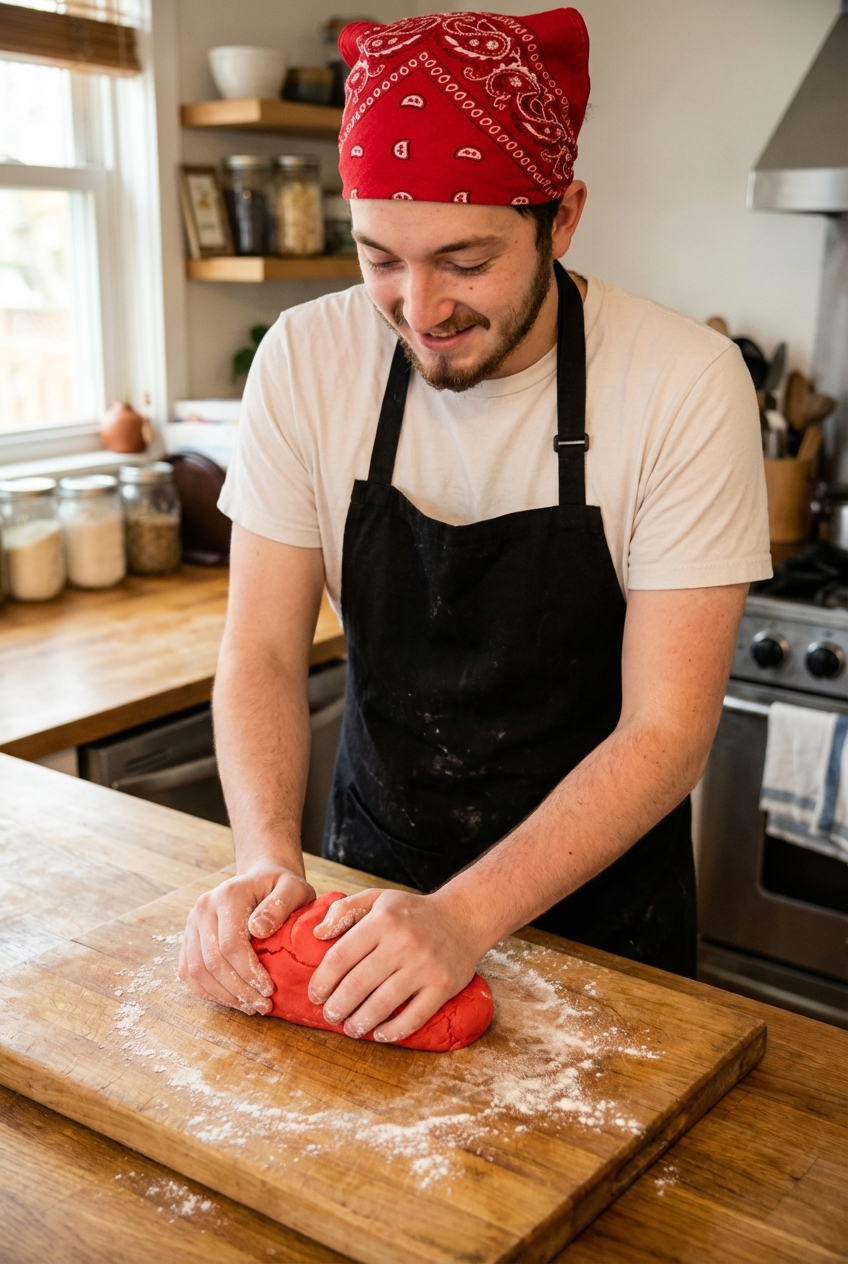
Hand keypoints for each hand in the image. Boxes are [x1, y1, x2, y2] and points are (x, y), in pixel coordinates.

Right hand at [178, 863, 314, 1014]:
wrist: (261, 879)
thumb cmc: (280, 887)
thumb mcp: (293, 889)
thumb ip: (279, 906)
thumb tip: (258, 929)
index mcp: (227, 896)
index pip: (230, 944)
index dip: (248, 973)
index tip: (269, 990)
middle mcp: (203, 909)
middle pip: (212, 962)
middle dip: (238, 990)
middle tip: (263, 1006)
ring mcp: (192, 924)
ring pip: (197, 971)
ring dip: (223, 995)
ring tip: (250, 1006)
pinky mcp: (189, 938)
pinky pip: (189, 972)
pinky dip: (208, 991)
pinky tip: (232, 999)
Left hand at [306, 887, 483, 1042]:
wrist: (463, 917)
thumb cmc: (413, 911)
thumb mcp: (378, 898)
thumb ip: (345, 910)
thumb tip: (317, 934)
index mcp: (382, 921)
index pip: (341, 957)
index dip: (323, 981)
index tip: (315, 995)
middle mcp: (402, 943)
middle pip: (357, 985)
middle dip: (337, 1006)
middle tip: (330, 1016)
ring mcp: (424, 966)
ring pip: (382, 1005)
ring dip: (360, 1022)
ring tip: (350, 1028)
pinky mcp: (443, 986)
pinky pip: (414, 1017)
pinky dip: (393, 1031)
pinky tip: (379, 1033)